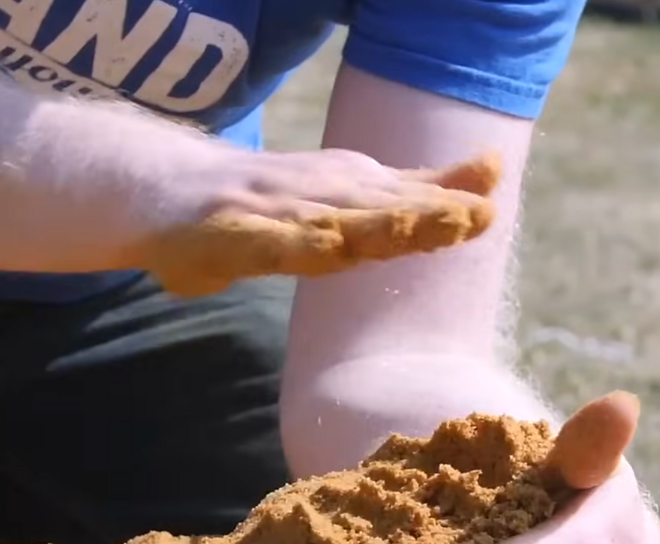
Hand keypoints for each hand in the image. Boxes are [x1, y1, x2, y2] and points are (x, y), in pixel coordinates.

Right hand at [151, 147, 500, 296]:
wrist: (169, 188)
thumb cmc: (272, 200)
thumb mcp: (353, 194)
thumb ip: (417, 193)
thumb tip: (490, 180)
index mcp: (351, 190)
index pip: (406, 201)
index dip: (447, 206)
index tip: (489, 210)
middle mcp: (319, 195)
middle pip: (379, 208)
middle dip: (426, 213)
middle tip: (473, 215)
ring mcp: (276, 212)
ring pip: (330, 220)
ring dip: (373, 223)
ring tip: (414, 228)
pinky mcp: (234, 234)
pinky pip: (269, 241)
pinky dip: (297, 240)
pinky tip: (324, 246)